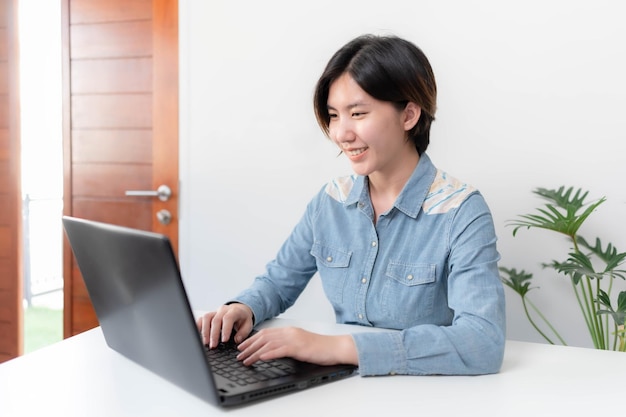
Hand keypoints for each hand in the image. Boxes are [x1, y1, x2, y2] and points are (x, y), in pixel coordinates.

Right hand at [196, 303, 253, 348]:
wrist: (239, 309)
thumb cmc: (242, 318)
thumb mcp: (248, 325)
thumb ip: (243, 333)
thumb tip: (237, 340)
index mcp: (234, 311)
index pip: (228, 318)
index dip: (225, 329)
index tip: (224, 341)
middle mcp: (223, 310)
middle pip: (216, 320)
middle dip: (213, 334)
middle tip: (213, 346)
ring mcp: (215, 311)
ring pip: (206, 318)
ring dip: (205, 331)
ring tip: (206, 343)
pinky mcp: (209, 315)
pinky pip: (201, 318)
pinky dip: (198, 326)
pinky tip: (198, 335)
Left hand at [235, 326, 357, 366]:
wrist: (335, 347)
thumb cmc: (320, 348)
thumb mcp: (300, 344)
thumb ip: (287, 344)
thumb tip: (272, 350)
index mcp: (289, 331)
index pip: (266, 333)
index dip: (252, 339)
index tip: (242, 346)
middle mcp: (289, 332)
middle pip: (264, 337)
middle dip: (249, 346)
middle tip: (238, 354)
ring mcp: (294, 338)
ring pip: (268, 344)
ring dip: (254, 352)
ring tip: (245, 359)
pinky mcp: (298, 347)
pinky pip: (279, 349)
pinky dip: (268, 353)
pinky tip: (260, 358)